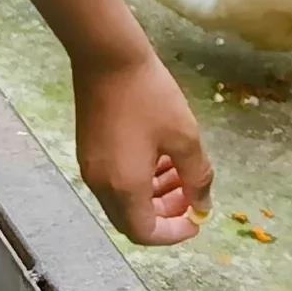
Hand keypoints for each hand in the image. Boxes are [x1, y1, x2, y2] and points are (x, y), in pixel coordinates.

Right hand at [75, 42, 211, 243]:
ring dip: (154, 195)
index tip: (196, 220)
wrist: (107, 57)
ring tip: (180, 172)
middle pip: (132, 220)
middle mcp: (101, 185)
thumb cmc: (150, 97)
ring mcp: (91, 168)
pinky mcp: (89, 152)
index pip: (146, 233)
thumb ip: (197, 178)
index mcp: (124, 187)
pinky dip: (139, 180)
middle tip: (191, 194)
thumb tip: (202, 205)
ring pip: (123, 201)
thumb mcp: (185, 137)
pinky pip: (115, 181)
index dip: (174, 233)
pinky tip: (159, 157)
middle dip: (165, 214)